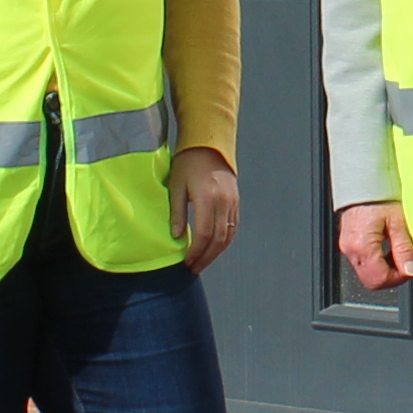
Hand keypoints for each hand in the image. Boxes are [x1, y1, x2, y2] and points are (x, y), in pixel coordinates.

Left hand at [171, 149, 241, 267]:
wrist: (209, 144)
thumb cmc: (187, 163)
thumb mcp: (176, 186)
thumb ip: (177, 213)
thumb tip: (177, 237)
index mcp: (208, 198)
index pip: (203, 234)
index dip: (196, 251)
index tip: (186, 262)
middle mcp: (224, 202)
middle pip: (218, 239)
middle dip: (206, 256)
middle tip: (194, 268)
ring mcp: (233, 202)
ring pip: (228, 235)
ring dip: (216, 252)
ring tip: (203, 261)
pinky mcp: (236, 201)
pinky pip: (233, 226)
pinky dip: (224, 240)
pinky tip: (214, 247)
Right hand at [336, 201, 412, 291]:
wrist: (364, 180)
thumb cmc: (380, 195)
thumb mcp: (399, 222)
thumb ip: (404, 249)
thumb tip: (410, 270)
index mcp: (362, 245)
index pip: (379, 279)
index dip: (398, 279)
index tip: (411, 270)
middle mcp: (350, 249)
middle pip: (371, 281)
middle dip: (391, 277)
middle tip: (406, 265)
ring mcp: (347, 247)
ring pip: (366, 273)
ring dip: (384, 270)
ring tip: (398, 253)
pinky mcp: (348, 243)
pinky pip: (362, 262)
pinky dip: (377, 262)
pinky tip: (387, 249)